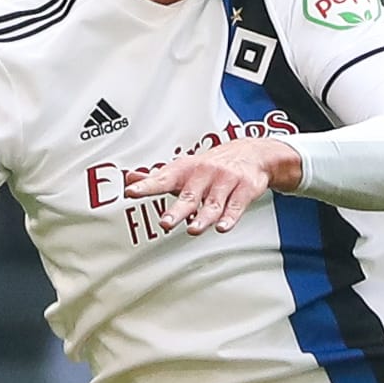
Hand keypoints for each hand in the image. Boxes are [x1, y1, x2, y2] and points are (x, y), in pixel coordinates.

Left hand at [123, 139, 300, 234]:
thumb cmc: (213, 165)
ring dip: (203, 217)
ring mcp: (226, 180)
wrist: (252, 153)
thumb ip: (157, 177)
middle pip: (189, 194)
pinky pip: (237, 205)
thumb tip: (130, 178)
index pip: (163, 178)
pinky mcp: (245, 188)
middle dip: (177, 210)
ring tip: (194, 229)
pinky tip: (223, 226)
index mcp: (186, 169)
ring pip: (213, 203)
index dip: (146, 185)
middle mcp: (205, 173)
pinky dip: (230, 217)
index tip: (132, 191)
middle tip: (165, 222)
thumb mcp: (184, 168)